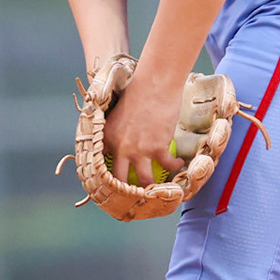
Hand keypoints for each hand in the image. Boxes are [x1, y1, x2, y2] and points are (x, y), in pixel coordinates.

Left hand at [104, 67, 188, 187]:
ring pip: (144, 180)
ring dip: (151, 186)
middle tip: (132, 196)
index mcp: (108, 137)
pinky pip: (168, 166)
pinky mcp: (158, 148)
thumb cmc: (138, 93)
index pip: (101, 164)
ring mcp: (139, 150)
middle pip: (119, 180)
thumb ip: (118, 132)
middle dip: (124, 192)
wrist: (155, 83)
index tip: (112, 185)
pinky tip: (178, 164)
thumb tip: (123, 144)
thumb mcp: (118, 114)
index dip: (106, 177)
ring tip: (156, 188)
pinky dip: (175, 166)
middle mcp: (120, 147)